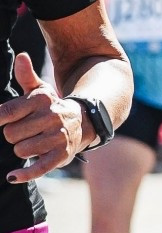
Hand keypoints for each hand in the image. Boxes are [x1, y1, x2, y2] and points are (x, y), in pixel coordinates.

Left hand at [0, 51, 86, 180]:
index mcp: (41, 101)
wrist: (82, 123)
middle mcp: (51, 118)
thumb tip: (21, 56)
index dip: (0, 121)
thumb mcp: (40, 91)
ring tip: (32, 143)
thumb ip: (26, 76)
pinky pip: (37, 168)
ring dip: (22, 149)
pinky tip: (13, 176)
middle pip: (10, 134)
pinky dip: (24, 174)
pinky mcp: (61, 156)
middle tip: (24, 132)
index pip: (6, 114)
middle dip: (13, 135)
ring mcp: (57, 138)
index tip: (2, 122)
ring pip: (20, 150)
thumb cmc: (50, 107)